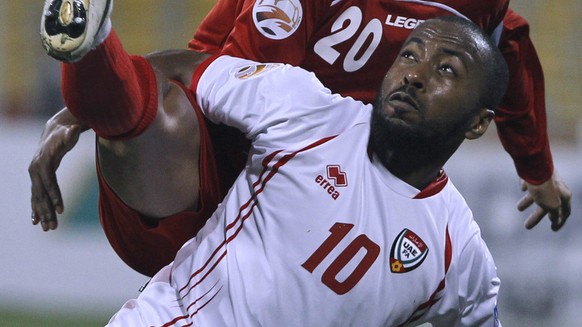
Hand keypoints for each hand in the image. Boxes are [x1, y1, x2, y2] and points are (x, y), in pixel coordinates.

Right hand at [29, 108, 86, 230]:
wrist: (53, 132)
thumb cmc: (64, 134)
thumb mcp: (68, 133)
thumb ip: (71, 134)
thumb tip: (74, 129)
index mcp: (43, 163)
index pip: (49, 183)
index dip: (55, 196)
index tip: (61, 210)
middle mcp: (35, 171)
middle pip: (41, 195)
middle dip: (47, 211)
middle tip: (53, 227)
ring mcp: (34, 176)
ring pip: (38, 199)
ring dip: (42, 214)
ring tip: (48, 229)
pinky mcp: (37, 180)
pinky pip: (36, 197)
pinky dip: (36, 209)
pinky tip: (36, 222)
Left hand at [517, 171, 571, 230]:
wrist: (534, 165)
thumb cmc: (544, 188)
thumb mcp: (552, 206)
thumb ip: (555, 214)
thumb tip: (556, 220)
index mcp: (564, 196)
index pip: (565, 213)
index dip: (560, 222)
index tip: (553, 229)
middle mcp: (557, 188)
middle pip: (547, 206)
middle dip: (536, 217)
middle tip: (527, 226)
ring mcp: (546, 180)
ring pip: (537, 194)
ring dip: (528, 202)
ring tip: (518, 208)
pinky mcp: (536, 173)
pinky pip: (532, 183)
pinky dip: (528, 188)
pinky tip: (522, 189)